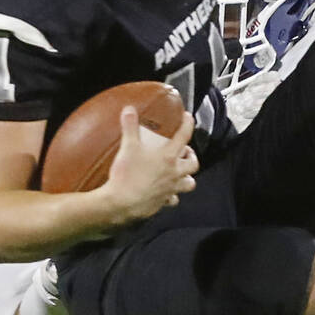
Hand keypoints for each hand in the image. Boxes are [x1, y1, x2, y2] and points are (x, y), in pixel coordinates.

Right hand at [102, 106, 198, 224]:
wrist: (121, 204)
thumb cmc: (126, 176)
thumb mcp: (128, 147)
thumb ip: (130, 127)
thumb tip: (129, 110)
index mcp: (168, 157)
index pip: (184, 136)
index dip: (188, 124)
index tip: (188, 118)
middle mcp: (174, 173)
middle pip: (193, 163)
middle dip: (191, 156)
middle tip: (184, 151)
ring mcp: (170, 189)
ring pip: (189, 183)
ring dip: (187, 177)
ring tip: (180, 172)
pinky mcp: (163, 202)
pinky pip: (173, 199)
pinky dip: (172, 195)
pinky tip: (166, 192)